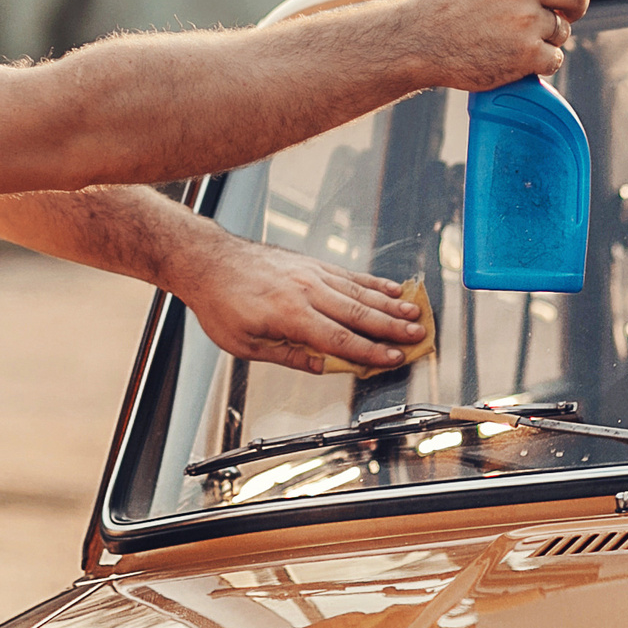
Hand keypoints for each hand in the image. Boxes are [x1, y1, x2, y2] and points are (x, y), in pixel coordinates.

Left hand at [165, 232, 426, 373]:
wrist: (208, 260)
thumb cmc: (220, 302)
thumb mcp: (245, 344)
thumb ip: (288, 356)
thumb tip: (321, 367)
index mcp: (290, 314)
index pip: (340, 339)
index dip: (370, 352)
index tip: (393, 359)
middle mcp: (306, 290)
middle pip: (358, 313)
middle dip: (392, 327)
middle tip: (419, 336)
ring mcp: (311, 272)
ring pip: (359, 291)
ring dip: (390, 303)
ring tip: (415, 312)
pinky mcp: (311, 262)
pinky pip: (349, 274)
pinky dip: (373, 282)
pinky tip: (391, 288)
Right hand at [398, 0, 590, 90]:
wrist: (416, 38)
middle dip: (573, 8)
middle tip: (557, 16)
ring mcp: (524, 19)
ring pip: (563, 30)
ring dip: (545, 37)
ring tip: (511, 37)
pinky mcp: (524, 53)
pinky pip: (554, 58)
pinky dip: (537, 62)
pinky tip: (510, 56)